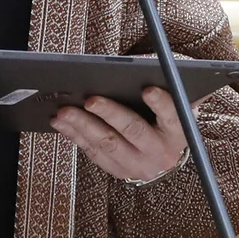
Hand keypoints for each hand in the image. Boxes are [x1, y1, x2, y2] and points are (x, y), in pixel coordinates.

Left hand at [51, 87, 189, 183]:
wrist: (164, 155)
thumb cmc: (164, 118)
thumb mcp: (174, 103)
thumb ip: (166, 86)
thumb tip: (147, 67)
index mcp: (177, 131)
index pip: (171, 115)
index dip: (160, 103)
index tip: (147, 89)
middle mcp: (159, 152)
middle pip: (133, 130)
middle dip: (110, 113)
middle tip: (90, 100)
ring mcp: (138, 165)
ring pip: (108, 144)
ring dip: (83, 126)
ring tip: (64, 111)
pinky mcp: (118, 171)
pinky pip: (93, 153)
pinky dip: (75, 136)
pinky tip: (60, 122)